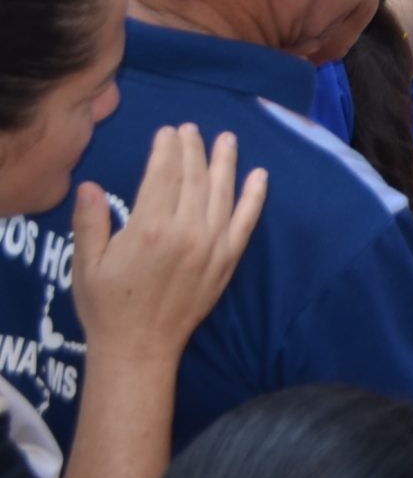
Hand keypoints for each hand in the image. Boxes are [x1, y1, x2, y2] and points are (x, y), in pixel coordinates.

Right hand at [72, 125, 266, 366]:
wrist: (139, 348)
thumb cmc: (107, 306)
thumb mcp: (86, 264)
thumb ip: (89, 222)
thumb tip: (89, 186)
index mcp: (149, 228)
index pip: (162, 175)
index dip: (166, 149)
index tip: (168, 131)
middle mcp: (186, 232)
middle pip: (193, 178)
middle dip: (193, 149)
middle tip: (191, 129)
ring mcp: (212, 245)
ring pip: (222, 192)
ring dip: (225, 162)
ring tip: (226, 139)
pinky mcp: (228, 260)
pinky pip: (247, 220)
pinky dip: (255, 196)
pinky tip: (260, 176)